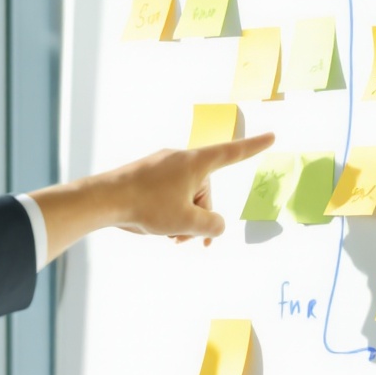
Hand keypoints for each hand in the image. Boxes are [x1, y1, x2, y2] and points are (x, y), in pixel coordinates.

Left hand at [26, 132, 275, 256]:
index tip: (272, 136)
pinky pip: (168, 195)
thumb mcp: (188, 222)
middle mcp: (180, 158)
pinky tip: (154, 228)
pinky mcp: (147, 175)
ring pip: (185, 197)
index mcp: (196, 162)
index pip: (233, 152)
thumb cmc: (146, 206)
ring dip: (182, 220)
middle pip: (205, 192)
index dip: (254, 147)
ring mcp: (161, 165)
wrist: (103, 199)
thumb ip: (213, 225)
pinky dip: (167, 213)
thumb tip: (217, 225)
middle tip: (182, 239)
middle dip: (198, 217)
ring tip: (167, 237)